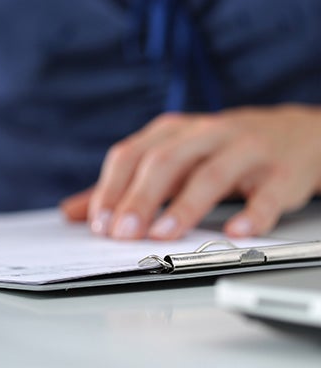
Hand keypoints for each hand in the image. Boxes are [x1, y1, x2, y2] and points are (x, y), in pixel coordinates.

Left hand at [60, 106, 320, 239]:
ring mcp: (245, 150)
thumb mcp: (168, 158)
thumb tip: (72, 213)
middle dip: (139, 199)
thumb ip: (121, 186)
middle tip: (120, 234)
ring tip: (162, 235)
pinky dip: (252, 214)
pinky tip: (235, 233)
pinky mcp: (280, 172)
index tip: (97, 223)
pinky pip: (266, 194)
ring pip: (210, 175)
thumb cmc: (218, 150)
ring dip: (184, 207)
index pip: (131, 155)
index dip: (111, 189)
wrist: (296, 134)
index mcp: (171, 132)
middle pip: (165, 163)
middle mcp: (205, 134)